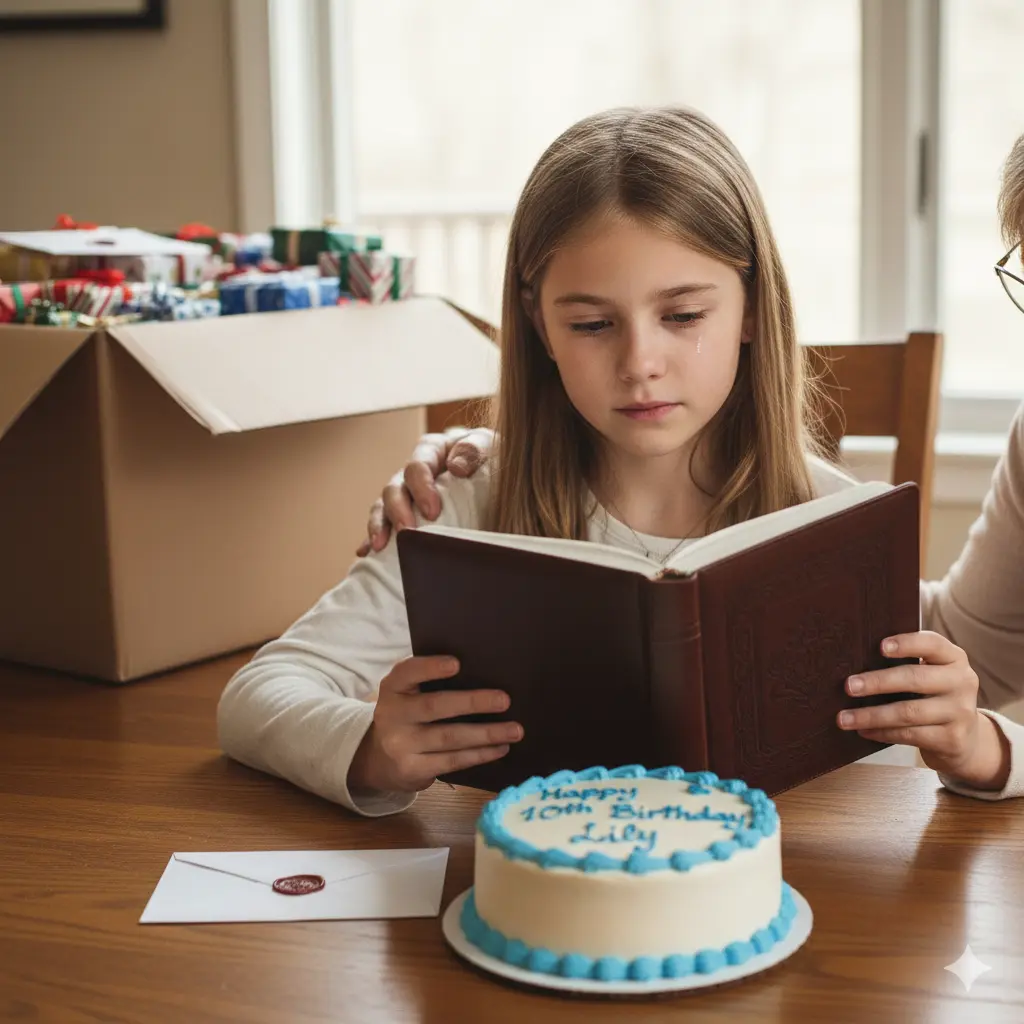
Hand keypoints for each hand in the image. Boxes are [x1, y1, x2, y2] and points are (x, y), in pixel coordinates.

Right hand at [347, 655, 521, 792]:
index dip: (430, 667)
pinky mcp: (412, 769)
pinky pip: (452, 761)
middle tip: (504, 700)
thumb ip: (430, 682)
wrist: (380, 758)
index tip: (457, 664)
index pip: (408, 672)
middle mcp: (392, 715)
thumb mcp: (408, 694)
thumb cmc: (408, 715)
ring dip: (486, 734)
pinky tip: (500, 748)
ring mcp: (400, 745)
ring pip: (449, 738)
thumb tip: (482, 672)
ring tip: (514, 730)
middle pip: (434, 707)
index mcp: (393, 688)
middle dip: (472, 703)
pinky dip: (479, 754)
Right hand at [355, 428, 492, 555]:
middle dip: (397, 511)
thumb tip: (456, 466)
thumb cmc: (491, 456)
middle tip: (407, 532)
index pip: (416, 467)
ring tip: (380, 547)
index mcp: (431, 451)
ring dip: (379, 526)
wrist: (496, 471)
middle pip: (394, 489)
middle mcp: (413, 472)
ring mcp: (406, 494)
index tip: (432, 511)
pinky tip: (368, 553)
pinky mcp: (405, 515)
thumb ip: (474, 448)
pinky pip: (384, 527)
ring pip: (383, 508)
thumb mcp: (488, 445)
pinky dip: (373, 539)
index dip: (420, 488)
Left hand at [838, 631, 1010, 790]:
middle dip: (877, 682)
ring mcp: (959, 712)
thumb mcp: (931, 673)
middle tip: (848, 686)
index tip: (880, 646)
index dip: (906, 644)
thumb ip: (907, 662)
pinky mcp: (952, 739)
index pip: (932, 644)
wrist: (966, 738)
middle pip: (915, 678)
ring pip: (908, 712)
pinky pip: (910, 735)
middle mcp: (962, 682)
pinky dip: (882, 732)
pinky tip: (863, 731)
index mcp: (954, 658)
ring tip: (844, 718)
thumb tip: (856, 659)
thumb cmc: (933, 695)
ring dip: (871, 715)